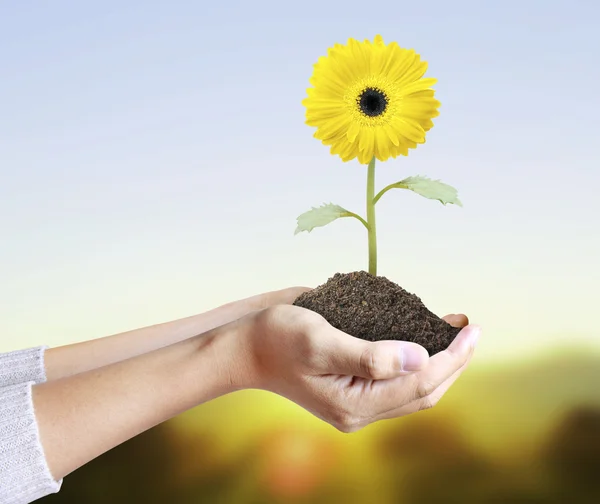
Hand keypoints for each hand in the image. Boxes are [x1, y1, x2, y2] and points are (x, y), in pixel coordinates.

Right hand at [232, 305, 477, 431]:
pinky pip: (395, 374)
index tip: (471, 331)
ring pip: (412, 385)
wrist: (246, 344)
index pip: (419, 385)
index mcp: (354, 405)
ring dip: (438, 359)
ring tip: (455, 328)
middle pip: (422, 390)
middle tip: (471, 329)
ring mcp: (357, 394)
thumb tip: (421, 357)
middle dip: (452, 360)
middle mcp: (360, 406)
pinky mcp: (352, 378)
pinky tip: (422, 332)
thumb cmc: (277, 340)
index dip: (451, 358)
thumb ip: (371, 355)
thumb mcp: (321, 343)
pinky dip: (415, 355)